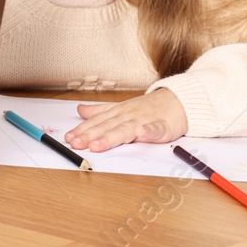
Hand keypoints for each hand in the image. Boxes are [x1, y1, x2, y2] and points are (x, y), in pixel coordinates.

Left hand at [64, 88, 187, 152]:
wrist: (178, 101)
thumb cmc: (148, 108)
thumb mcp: (121, 108)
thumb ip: (100, 111)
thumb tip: (80, 110)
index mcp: (118, 112)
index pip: (97, 122)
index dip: (82, 130)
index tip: (68, 138)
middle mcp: (128, 115)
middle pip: (107, 127)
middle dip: (90, 135)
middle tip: (76, 144)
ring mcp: (145, 120)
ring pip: (126, 129)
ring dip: (111, 137)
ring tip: (97, 145)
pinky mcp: (162, 126)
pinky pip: (155, 128)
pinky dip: (149, 131)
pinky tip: (141, 133)